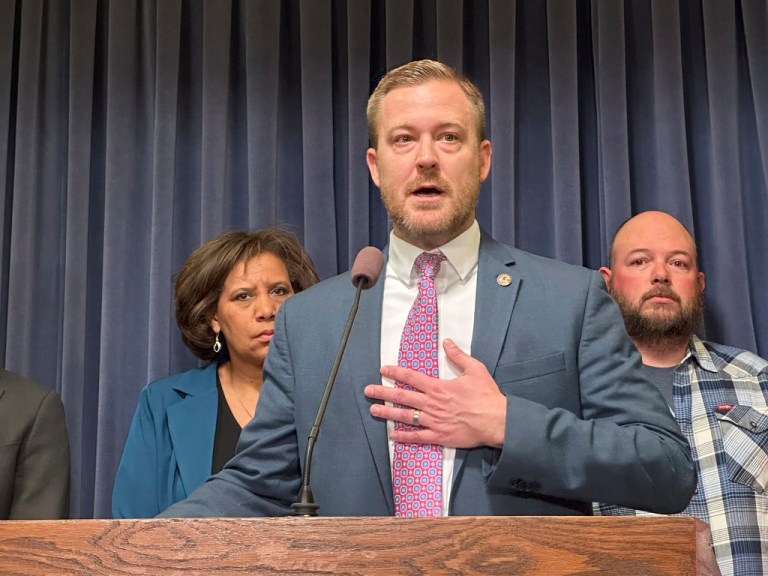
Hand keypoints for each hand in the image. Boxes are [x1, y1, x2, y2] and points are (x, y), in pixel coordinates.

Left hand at [364, 339, 506, 448]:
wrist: (497, 421)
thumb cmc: (487, 396)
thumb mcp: (475, 370)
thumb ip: (458, 356)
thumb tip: (447, 342)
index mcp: (438, 387)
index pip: (411, 377)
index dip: (395, 372)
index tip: (383, 370)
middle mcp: (432, 404)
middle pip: (402, 397)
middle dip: (383, 392)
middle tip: (368, 390)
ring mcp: (434, 421)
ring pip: (405, 416)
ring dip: (387, 412)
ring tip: (373, 409)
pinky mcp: (440, 436)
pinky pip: (417, 437)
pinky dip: (404, 437)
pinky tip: (392, 435)